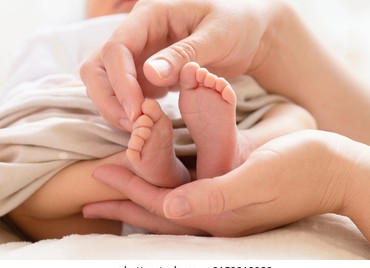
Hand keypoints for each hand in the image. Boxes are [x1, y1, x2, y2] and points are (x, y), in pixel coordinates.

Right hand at [80, 0, 288, 130]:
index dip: (121, 82)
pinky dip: (133, 109)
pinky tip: (150, 121)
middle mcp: (138, 34)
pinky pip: (129, 93)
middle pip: (99, 66)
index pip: (118, 48)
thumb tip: (149, 74)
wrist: (248, 34)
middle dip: (109, 98)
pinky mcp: (148, 73)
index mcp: (150, 15)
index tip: (137, 111)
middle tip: (133, 125)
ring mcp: (141, 55)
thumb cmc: (236, 24)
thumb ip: (182, 54)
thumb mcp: (215, 36)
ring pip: (108, 82)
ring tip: (140, 128)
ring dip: (117, 107)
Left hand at [83, 130, 356, 236]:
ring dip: (141, 193)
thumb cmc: (299, 169)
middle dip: (125, 200)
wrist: (331, 169)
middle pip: (158, 211)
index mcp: (218, 215)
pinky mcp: (230, 190)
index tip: (97, 177)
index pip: (160, 207)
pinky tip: (157, 178)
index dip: (128, 192)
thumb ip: (216, 196)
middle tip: (92, 191)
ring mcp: (223, 205)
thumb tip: (171, 207)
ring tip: (117, 185)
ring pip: (169, 202)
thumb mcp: (257, 179)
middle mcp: (216, 215)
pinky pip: (187, 190)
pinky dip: (164, 184)